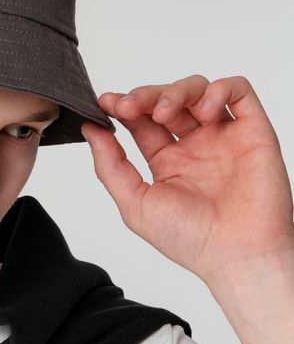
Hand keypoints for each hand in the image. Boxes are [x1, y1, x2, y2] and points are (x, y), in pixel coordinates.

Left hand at [80, 74, 293, 285]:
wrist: (237, 255)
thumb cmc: (190, 240)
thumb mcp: (135, 204)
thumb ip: (110, 166)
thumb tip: (90, 129)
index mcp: (167, 162)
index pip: (142, 121)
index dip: (124, 106)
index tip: (106, 103)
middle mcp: (195, 146)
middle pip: (166, 100)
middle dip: (144, 96)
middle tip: (128, 106)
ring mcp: (224, 136)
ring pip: (198, 90)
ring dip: (176, 91)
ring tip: (165, 113)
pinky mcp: (253, 130)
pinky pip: (239, 91)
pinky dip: (218, 88)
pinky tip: (203, 112)